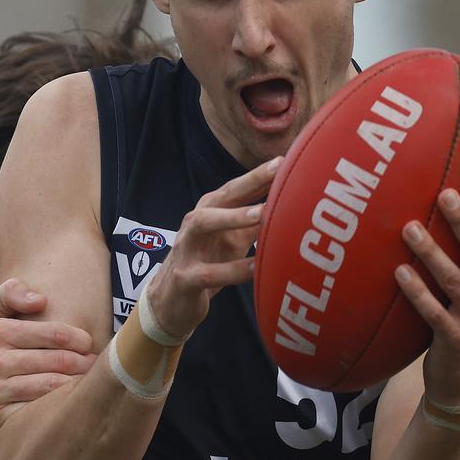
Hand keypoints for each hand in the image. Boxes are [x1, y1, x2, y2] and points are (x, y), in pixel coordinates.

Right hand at [0, 278, 95, 436]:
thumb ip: (10, 293)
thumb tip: (41, 299)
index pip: (51, 333)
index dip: (78, 339)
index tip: (91, 343)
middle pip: (54, 361)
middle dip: (82, 363)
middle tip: (100, 366)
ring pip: (45, 388)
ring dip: (73, 386)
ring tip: (91, 384)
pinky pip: (29, 413)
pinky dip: (51, 409)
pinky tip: (67, 405)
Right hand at [146, 156, 281, 337]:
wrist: (169, 302)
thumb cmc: (206, 264)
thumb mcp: (232, 240)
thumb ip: (255, 223)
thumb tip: (290, 203)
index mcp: (210, 212)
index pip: (238, 187)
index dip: (262, 172)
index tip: (288, 157)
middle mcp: (196, 223)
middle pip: (222, 195)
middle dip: (249, 180)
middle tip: (278, 169)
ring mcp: (186, 249)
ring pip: (204, 223)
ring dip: (233, 216)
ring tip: (262, 213)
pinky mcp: (185, 279)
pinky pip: (210, 273)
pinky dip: (235, 270)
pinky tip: (258, 268)